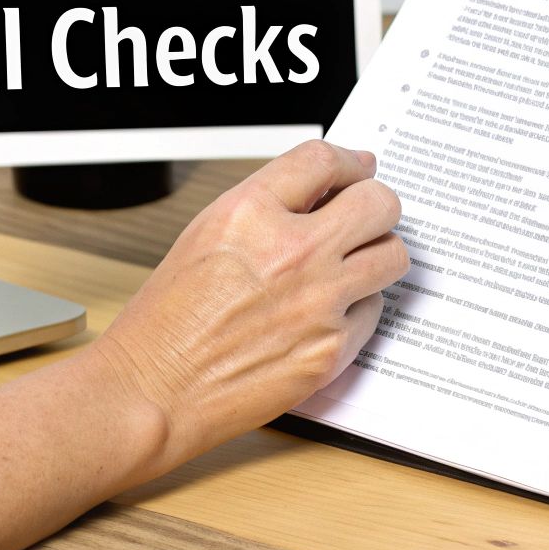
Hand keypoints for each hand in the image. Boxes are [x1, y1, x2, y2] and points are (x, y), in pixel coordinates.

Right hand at [91, 139, 407, 471]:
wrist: (155, 389)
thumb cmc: (167, 321)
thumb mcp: (205, 234)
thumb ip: (266, 205)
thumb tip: (320, 189)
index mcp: (250, 213)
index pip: (324, 160)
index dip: (348, 161)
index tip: (357, 169)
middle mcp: (291, 252)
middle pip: (377, 203)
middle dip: (375, 205)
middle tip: (366, 216)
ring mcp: (318, 303)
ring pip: (393, 256)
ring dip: (377, 253)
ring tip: (355, 264)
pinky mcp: (332, 350)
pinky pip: (373, 312)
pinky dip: (357, 309)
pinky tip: (327, 313)